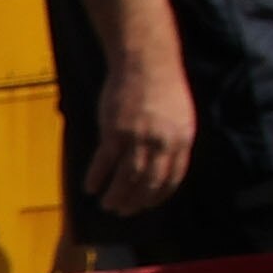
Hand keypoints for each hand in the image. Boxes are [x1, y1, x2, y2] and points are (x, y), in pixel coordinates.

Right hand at [86, 57, 194, 217]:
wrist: (146, 62)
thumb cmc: (162, 85)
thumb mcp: (179, 115)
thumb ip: (172, 139)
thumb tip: (161, 162)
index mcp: (182, 139)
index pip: (172, 178)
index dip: (157, 196)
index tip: (146, 206)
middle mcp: (162, 142)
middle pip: (148, 182)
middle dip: (135, 201)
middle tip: (122, 210)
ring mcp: (138, 138)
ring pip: (127, 177)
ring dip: (115, 195)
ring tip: (106, 204)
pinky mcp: (115, 132)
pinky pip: (104, 163)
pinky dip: (96, 178)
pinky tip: (90, 187)